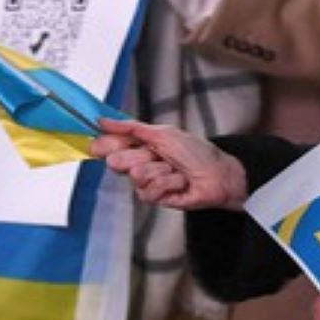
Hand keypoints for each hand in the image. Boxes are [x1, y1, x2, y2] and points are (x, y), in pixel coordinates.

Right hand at [91, 118, 249, 209]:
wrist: (217, 174)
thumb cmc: (195, 152)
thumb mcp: (162, 133)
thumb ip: (131, 127)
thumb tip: (102, 120)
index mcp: (139, 145)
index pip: (109, 146)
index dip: (106, 145)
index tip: (102, 144)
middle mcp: (139, 164)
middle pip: (116, 161)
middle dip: (140, 155)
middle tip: (158, 154)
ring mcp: (145, 183)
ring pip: (135, 175)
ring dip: (160, 169)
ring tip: (175, 168)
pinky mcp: (155, 198)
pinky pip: (149, 190)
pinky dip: (169, 182)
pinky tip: (180, 182)